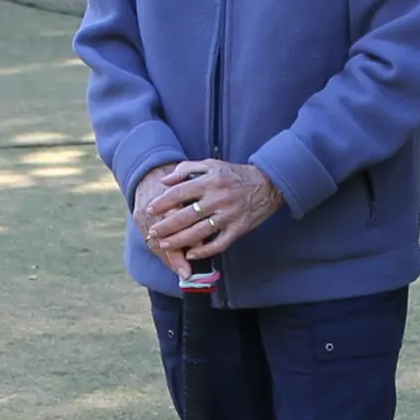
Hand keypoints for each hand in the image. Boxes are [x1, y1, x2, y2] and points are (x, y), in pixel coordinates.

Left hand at [137, 159, 282, 272]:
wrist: (268, 184)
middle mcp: (218, 199)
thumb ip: (186, 169)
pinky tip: (190, 254)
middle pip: (186, 216)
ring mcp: (229, 215)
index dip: (163, 202)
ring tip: (165, 245)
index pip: (180, 193)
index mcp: (210, 181)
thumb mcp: (211, 164)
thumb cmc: (235, 174)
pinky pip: (219, 244)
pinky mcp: (238, 229)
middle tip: (152, 232)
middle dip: (166, 226)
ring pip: (199, 232)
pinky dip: (203, 251)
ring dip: (179, 241)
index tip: (151, 210)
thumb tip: (165, 181)